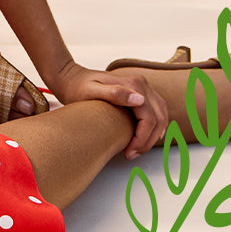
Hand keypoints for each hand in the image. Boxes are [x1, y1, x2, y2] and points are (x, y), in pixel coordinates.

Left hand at [48, 60, 169, 160]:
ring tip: (136, 149)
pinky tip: (143, 137)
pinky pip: (155, 111)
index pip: (150, 118)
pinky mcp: (138, 91)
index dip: (142, 139)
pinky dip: (154, 126)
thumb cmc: (77, 87)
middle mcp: (141, 84)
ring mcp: (141, 87)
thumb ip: (115, 94)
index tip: (129, 152)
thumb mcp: (91, 92)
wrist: (70, 77)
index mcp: (133, 84)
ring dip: (153, 135)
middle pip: (159, 118)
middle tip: (132, 154)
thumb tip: (139, 100)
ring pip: (161, 115)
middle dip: (148, 141)